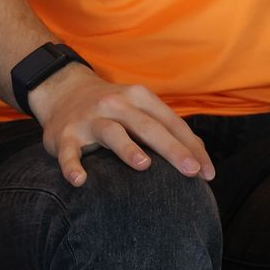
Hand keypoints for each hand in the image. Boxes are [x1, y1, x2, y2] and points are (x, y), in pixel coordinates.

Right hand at [27, 65, 215, 186]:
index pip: (171, 122)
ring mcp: (89, 118)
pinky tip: (79, 180)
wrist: (62, 89)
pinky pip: (68, 151)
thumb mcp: (139, 108)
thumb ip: (167, 128)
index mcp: (138, 98)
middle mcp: (115, 104)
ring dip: (127, 148)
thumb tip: (200, 157)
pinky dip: (72, 165)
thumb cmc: (112, 107)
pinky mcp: (65, 134)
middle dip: (171, 149)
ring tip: (144, 165)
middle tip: (191, 171)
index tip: (207, 173)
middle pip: (147, 127)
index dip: (191, 147)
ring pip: (111, 132)